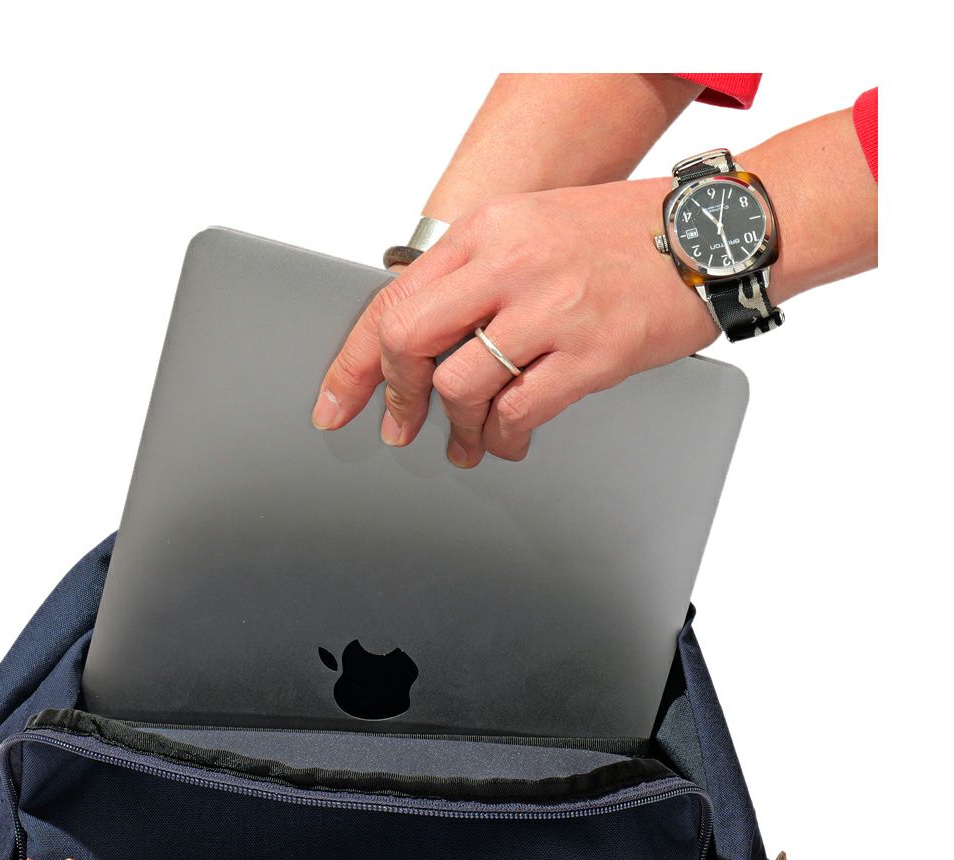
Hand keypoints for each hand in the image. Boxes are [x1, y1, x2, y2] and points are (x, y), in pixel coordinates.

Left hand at [313, 178, 718, 465]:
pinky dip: (502, 437)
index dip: (354, 362)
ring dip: (455, 426)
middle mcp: (511, 262)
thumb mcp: (530, 227)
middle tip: (398, 426)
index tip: (336, 402)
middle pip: (410, 340)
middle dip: (396, 395)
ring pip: (461, 385)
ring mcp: (553, 308)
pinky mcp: (592, 353)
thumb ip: (473, 276)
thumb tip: (419, 340)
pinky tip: (506, 440)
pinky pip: (519, 412)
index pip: (392, 299)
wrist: (715, 230)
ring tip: (466, 441)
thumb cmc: (623, 232)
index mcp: (486, 229)